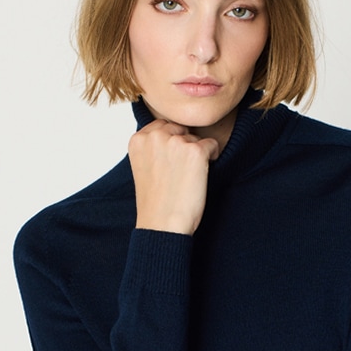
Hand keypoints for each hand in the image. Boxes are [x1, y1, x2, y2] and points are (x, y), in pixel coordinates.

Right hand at [129, 119, 217, 234]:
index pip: (162, 125)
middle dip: (183, 145)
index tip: (169, 163)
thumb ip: (153, 147)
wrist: (162, 225)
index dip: (170, 143)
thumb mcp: (143, 167)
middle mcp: (155, 136)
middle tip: (179, 172)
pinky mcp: (195, 151)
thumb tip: (175, 134)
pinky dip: (212, 157)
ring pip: (195, 137)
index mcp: (138, 139)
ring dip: (196, 153)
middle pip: (179, 128)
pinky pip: (212, 144)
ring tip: (186, 177)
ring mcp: (175, 142)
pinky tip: (201, 175)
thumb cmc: (155, 202)